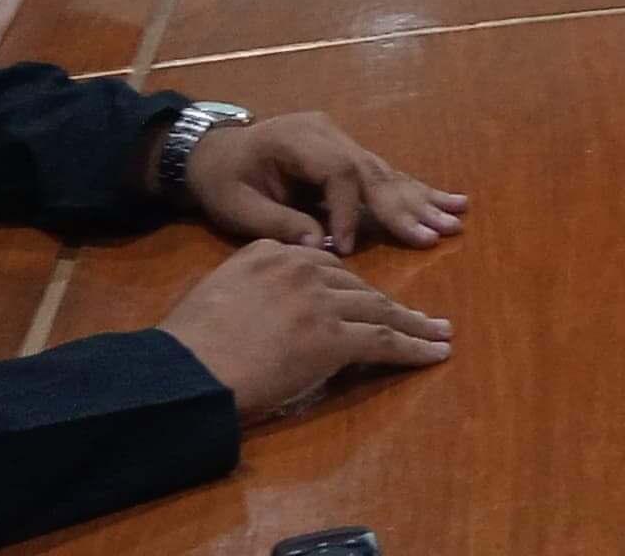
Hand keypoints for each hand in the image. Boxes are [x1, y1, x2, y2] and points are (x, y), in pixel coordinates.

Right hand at [155, 240, 453, 420]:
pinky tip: (435, 354)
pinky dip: (415, 348)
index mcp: (270, 252)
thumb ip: (252, 288)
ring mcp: (322, 301)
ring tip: (439, 333)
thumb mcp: (218, 293)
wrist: (185, 370)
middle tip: (417, 317)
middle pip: (358, 286)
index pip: (325, 265)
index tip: (367, 299)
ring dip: (415, 324)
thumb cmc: (189, 345)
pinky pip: (386, 342)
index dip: (350, 287)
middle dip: (389, 304)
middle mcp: (302, 268)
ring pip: (381, 310)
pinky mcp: (335, 337)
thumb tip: (268, 309)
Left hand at [180, 110, 470, 254]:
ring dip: (421, 199)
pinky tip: (451, 200)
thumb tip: (319, 247)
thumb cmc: (221, 180)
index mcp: (296, 139)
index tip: (345, 249)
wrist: (211, 152)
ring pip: (386, 172)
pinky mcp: (348, 154)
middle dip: (403, 205)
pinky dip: (415, 191)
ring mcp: (341, 141)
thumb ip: (278, 223)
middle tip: (434, 234)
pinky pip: (384, 174)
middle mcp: (327, 134)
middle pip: (372, 170)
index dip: (347, 211)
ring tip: (456, 218)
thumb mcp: (236, 206)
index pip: (337, 172)